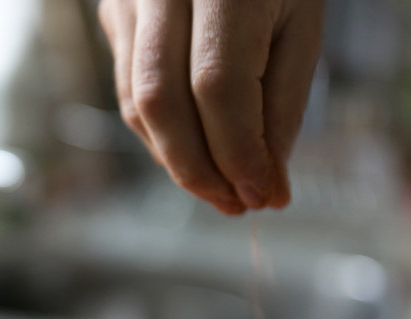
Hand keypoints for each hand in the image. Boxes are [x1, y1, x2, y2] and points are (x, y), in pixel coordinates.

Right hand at [98, 0, 324, 213]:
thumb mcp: (299, 26)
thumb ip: (283, 109)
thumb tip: (266, 187)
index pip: (217, 84)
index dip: (236, 151)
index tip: (260, 193)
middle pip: (161, 101)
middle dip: (198, 171)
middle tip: (234, 205)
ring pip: (137, 106)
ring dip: (178, 162)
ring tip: (220, 189)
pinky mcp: (114, 16)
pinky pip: (129, 94)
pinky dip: (163, 138)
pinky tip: (194, 155)